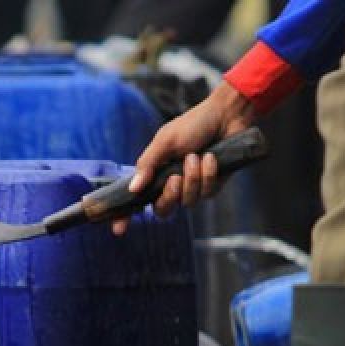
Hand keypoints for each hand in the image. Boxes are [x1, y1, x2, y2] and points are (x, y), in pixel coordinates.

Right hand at [112, 81, 256, 234]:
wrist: (226, 115)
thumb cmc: (193, 124)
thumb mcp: (165, 141)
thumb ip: (148, 164)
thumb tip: (132, 189)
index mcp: (155, 173)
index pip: (137, 201)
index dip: (125, 216)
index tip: (118, 229)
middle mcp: (171, 184)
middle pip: (162, 209)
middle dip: (169, 196)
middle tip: (174, 178)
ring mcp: (192, 187)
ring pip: (187, 201)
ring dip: (192, 178)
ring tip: (196, 157)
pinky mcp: (212, 186)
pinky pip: (207, 193)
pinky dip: (208, 174)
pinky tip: (211, 158)